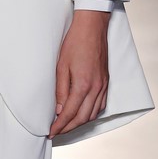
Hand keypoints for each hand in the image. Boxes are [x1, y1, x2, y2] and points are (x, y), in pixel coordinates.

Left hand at [48, 9, 109, 138]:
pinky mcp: (106, 82)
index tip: (51, 132)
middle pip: (83, 118)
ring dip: (80, 123)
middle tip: (56, 131)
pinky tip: (83, 113)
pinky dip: (91, 114)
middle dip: (68, 128)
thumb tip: (59, 110)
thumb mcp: (61, 65)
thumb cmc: (75, 42)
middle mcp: (96, 88)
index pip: (70, 113)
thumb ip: (61, 90)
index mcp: (83, 84)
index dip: (60, 125)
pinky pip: (100, 106)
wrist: (92, 27)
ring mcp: (103, 86)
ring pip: (93, 114)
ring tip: (67, 125)